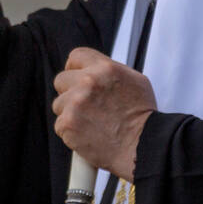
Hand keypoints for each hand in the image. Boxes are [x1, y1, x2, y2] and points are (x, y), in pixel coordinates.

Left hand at [52, 47, 156, 181]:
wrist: (143, 147)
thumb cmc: (143, 117)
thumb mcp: (135, 81)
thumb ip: (110, 72)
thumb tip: (95, 70)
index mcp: (105, 68)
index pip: (76, 56)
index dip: (75, 68)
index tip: (76, 79)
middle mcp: (87, 82)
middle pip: (61, 80)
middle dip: (70, 92)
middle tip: (85, 106)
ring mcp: (75, 103)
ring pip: (59, 104)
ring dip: (70, 113)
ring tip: (90, 123)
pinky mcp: (68, 124)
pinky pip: (60, 125)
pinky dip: (70, 132)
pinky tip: (87, 135)